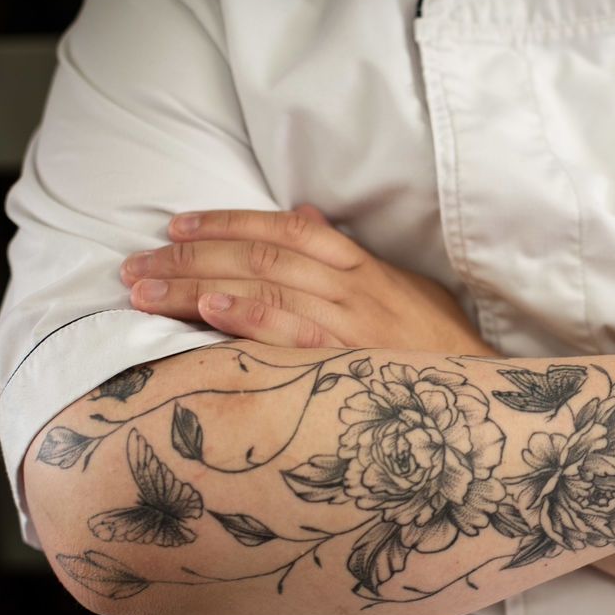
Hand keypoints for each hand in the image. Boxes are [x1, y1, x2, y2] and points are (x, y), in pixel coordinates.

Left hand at [121, 205, 495, 355]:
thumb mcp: (402, 287)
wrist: (479, 400)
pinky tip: (207, 310)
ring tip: (142, 290)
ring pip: (263, 287)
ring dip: (194, 285)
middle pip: (260, 254)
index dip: (227, 221)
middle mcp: (352, 288)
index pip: (286, 228)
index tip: (176, 224)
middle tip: (135, 262)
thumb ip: (350, 253)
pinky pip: (292, 332)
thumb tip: (305, 214)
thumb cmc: (439, 347)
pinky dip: (249, 316)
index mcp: (362, 267)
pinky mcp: (350, 362)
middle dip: (190, 254)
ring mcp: (351, 324)